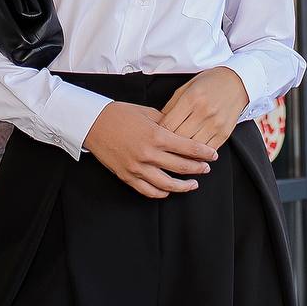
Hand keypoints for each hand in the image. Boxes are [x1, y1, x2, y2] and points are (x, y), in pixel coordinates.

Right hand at [83, 100, 219, 198]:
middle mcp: (149, 154)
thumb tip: (184, 131)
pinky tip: (169, 189)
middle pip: (182, 167)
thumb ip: (167, 123)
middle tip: (206, 168)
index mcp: (156, 136)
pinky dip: (161, 192)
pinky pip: (148, 190)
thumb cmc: (120, 114)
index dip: (204, 153)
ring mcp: (137, 168)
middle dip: (198, 168)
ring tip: (193, 184)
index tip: (213, 155)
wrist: (93, 123)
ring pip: (167, 184)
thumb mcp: (148, 112)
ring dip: (184, 186)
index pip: (188, 148)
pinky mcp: (127, 176)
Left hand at [157, 66, 248, 150]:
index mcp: (191, 98)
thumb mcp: (186, 87)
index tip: (153, 137)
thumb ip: (172, 106)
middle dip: (167, 144)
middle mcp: (203, 112)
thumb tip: (159, 124)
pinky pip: (208, 150)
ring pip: (193, 147)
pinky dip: (199, 155)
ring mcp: (215, 124)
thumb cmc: (209, 83)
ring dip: (183, 153)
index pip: (168, 124)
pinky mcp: (224, 133)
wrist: (237, 83)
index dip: (157, 134)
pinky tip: (192, 155)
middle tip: (160, 148)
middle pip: (179, 137)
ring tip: (174, 154)